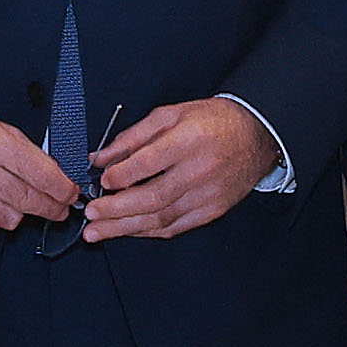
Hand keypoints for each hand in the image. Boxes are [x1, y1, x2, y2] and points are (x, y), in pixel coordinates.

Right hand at [0, 103, 82, 234]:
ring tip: (18, 202)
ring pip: (11, 219)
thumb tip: (54, 176)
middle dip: (52, 209)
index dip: (64, 190)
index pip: (43, 175)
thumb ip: (24, 151)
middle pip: (31, 201)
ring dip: (20, 214)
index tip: (71, 195)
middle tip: (59, 210)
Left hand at [84, 96, 278, 243]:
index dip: (122, 175)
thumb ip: (133, 136)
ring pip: (161, 218)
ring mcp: (207, 195)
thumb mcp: (171, 114)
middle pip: (152, 198)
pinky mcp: (212, 211)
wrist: (256, 136)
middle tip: (91, 215)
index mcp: (189, 140)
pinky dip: (149, 231)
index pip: (150, 163)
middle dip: (116, 210)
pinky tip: (128, 231)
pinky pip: (175, 227)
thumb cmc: (212, 122)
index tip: (101, 182)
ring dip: (125, 227)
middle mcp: (200, 170)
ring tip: (98, 231)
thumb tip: (101, 158)